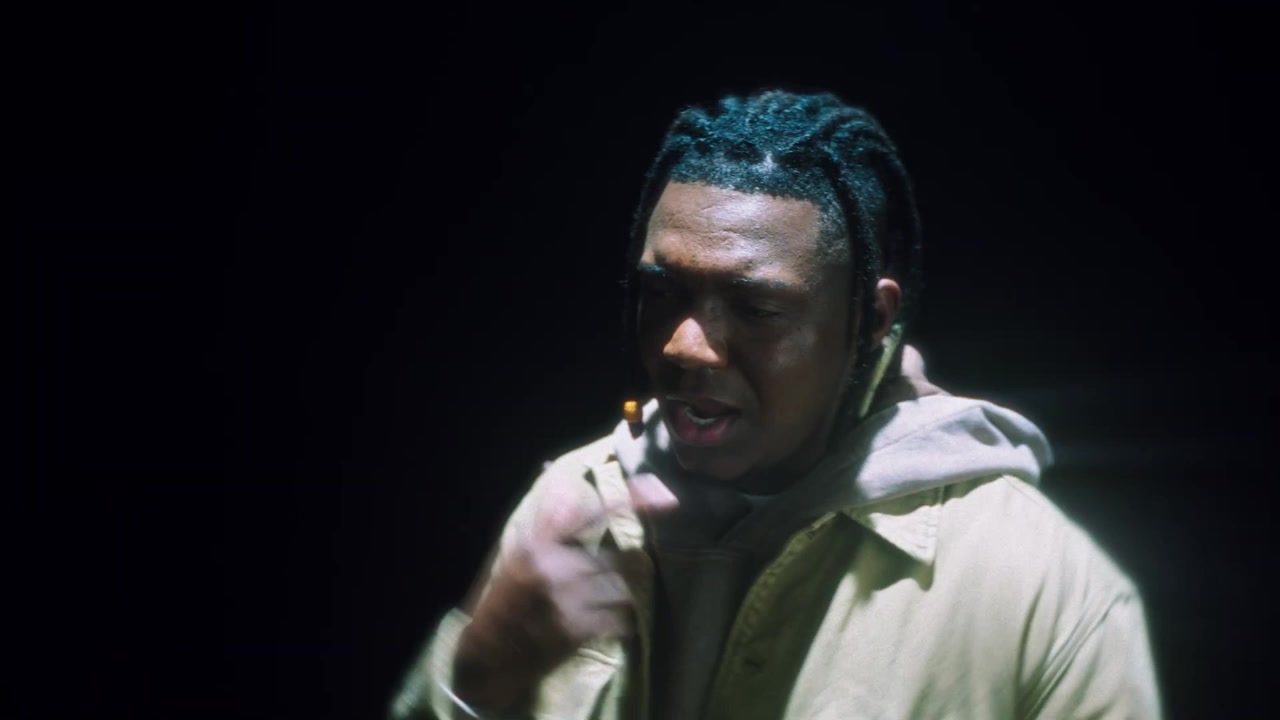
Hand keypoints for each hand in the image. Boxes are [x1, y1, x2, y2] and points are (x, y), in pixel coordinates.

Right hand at [452, 472, 677, 710]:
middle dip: (616, 572)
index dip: (632, 500)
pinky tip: (601, 627)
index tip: (666, 496)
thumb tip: (549, 466)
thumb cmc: (506, 600)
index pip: (590, 511)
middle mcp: (553, 565)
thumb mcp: (517, 552)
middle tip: (600, 583)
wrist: (489, 655)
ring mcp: (566, 598)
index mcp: (537, 542)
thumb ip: (543, 516)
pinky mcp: (576, 629)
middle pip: (616, 559)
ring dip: (617, 600)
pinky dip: (618, 625)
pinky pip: (620, 620)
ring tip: (595, 607)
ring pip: (621, 590)